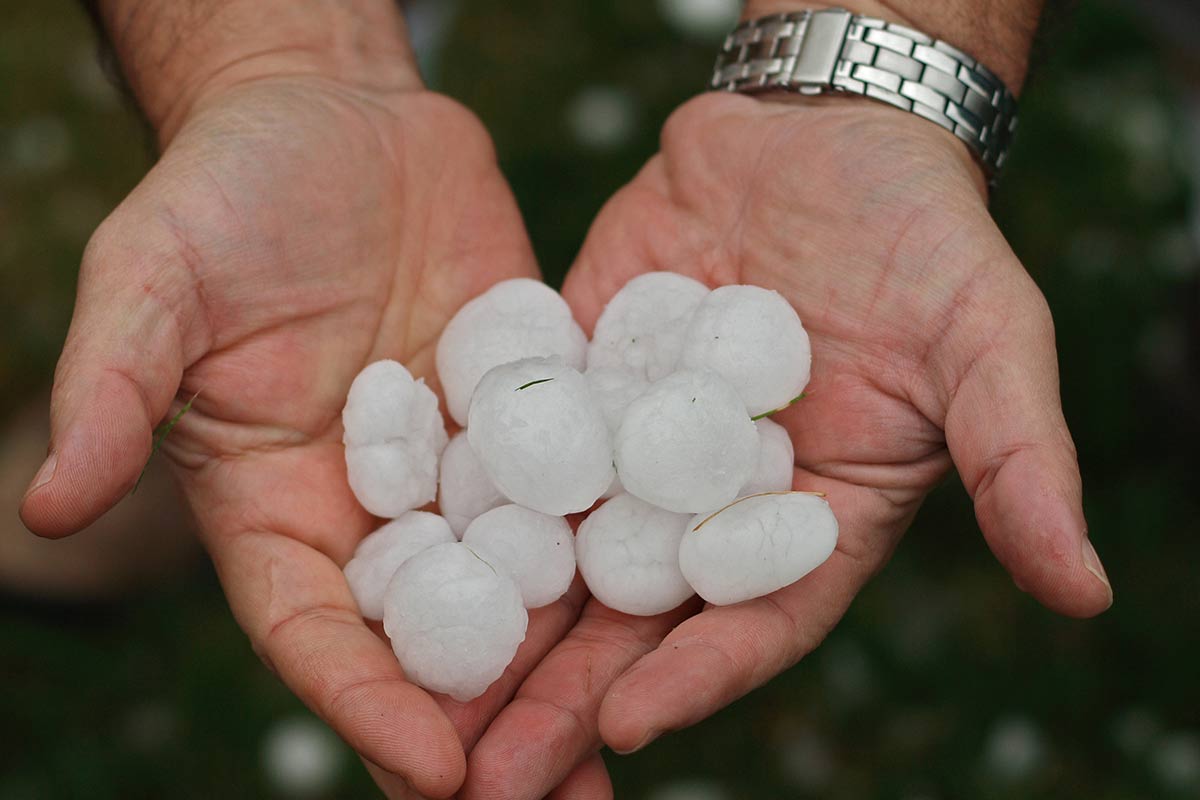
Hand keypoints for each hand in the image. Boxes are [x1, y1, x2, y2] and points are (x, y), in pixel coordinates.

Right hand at [17, 58, 613, 798]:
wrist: (336, 121)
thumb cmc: (225, 192)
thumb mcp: (154, 277)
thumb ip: (113, 386)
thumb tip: (48, 508)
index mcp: (280, 506)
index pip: (316, 629)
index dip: (365, 702)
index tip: (434, 769)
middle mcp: (382, 506)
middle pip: (433, 637)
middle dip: (488, 725)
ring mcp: (469, 464)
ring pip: (522, 580)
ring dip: (572, 664)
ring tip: (632, 739)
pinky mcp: (539, 409)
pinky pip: (586, 480)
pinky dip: (626, 537)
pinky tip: (687, 590)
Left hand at [461, 92, 1113, 797]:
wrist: (821, 137)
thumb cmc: (925, 239)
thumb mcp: (988, 339)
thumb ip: (1019, 457)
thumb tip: (1084, 590)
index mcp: (808, 524)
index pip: (753, 622)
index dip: (697, 676)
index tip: (626, 729)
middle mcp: (708, 505)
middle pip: (634, 618)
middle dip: (563, 695)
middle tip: (487, 777)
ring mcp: (631, 446)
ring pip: (556, 550)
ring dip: (494, 624)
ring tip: (419, 692)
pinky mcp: (573, 382)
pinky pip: (513, 443)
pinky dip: (460, 496)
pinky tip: (397, 546)